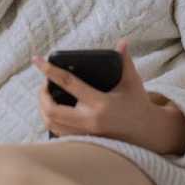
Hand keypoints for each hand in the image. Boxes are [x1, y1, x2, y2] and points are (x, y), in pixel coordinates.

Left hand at [34, 39, 164, 146]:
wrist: (147, 132)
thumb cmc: (138, 104)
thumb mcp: (132, 82)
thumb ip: (125, 61)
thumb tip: (122, 42)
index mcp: (100, 103)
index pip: (69, 83)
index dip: (50, 70)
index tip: (36, 59)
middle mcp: (90, 121)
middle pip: (52, 110)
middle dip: (42, 95)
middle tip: (44, 85)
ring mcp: (86, 134)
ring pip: (51, 124)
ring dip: (43, 109)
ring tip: (46, 96)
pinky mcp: (84, 142)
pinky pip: (58, 133)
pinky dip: (51, 120)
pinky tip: (53, 110)